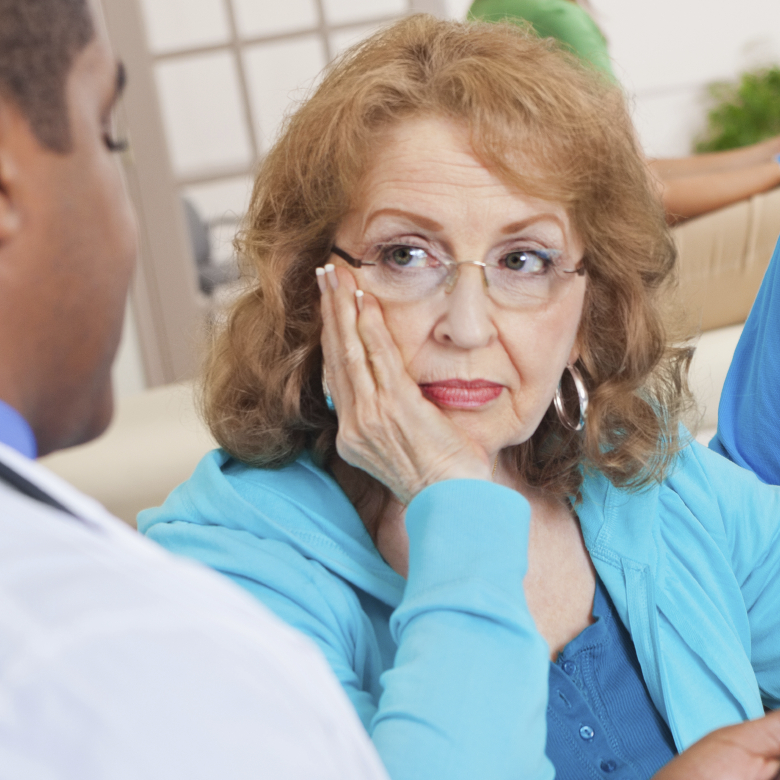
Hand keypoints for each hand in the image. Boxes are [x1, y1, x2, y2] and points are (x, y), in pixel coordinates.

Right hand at [317, 262, 490, 501]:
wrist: (454, 506)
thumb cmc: (445, 482)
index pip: (338, 375)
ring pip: (350, 352)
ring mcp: (371, 417)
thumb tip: (406, 395)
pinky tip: (364, 302)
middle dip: (329, 311)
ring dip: (342, 309)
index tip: (329, 306)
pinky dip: (369, 328)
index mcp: (356, 435)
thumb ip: (400, 419)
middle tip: (325, 274)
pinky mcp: (394, 410)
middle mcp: (356, 426)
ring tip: (337, 275)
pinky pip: (378, 359)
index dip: (332, 336)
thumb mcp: (411, 448)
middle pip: (336, 356)